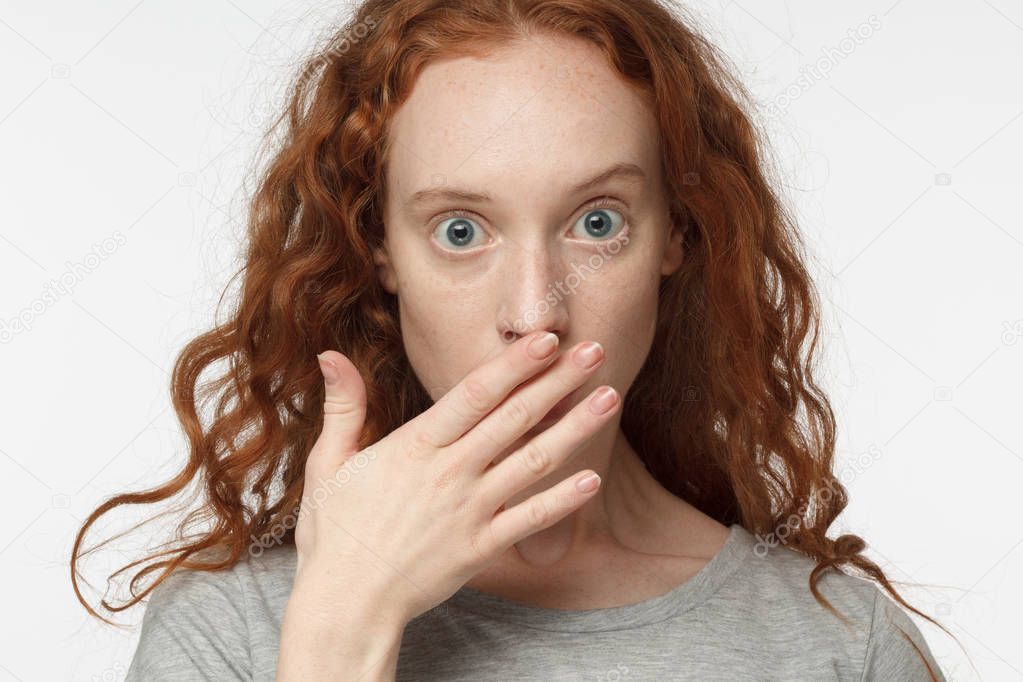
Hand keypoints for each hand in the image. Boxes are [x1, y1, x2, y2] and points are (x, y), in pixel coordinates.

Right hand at [291, 331, 618, 625]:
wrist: (347, 602)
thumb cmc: (334, 532)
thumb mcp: (330, 462)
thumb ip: (343, 406)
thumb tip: (331, 354)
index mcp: (415, 446)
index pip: (474, 394)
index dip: (514, 364)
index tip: (547, 338)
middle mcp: (449, 472)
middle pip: (514, 418)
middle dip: (558, 381)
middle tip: (595, 350)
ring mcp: (469, 510)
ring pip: (533, 461)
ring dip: (575, 429)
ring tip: (610, 398)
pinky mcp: (481, 546)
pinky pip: (530, 519)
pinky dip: (563, 499)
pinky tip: (594, 479)